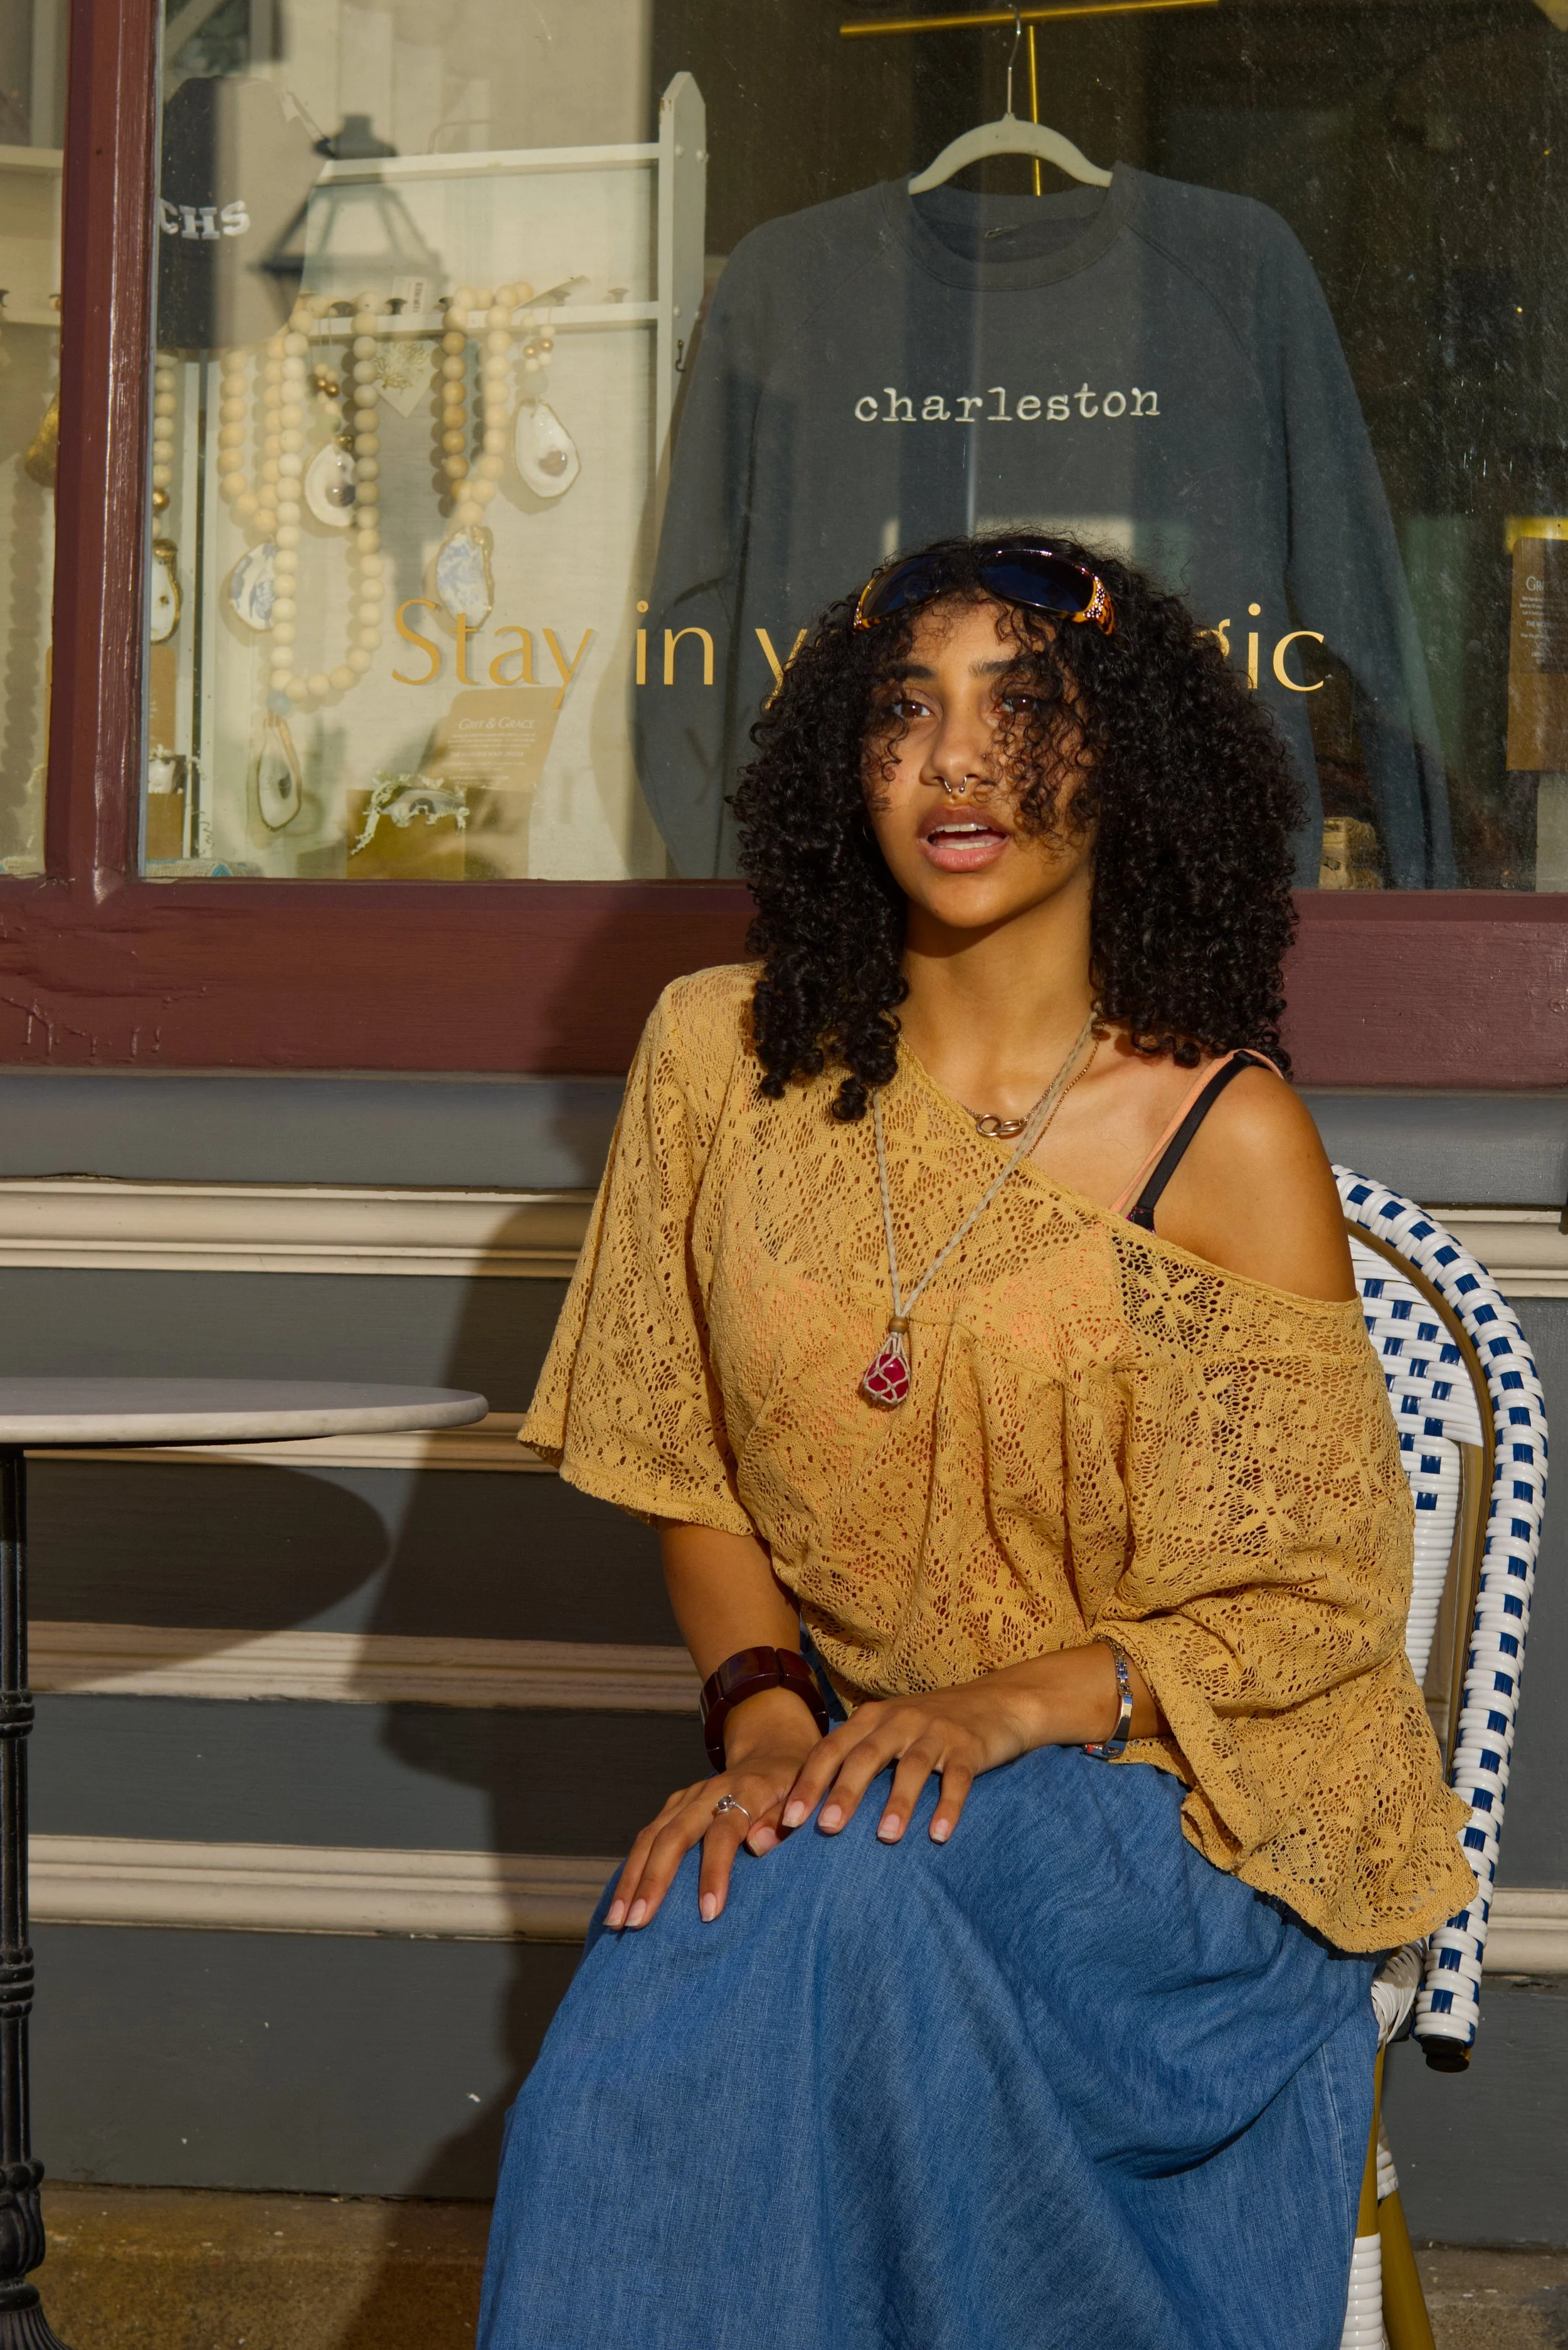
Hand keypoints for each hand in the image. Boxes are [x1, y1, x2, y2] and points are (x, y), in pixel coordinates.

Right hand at [605, 1689, 822, 1931]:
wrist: (773, 1751)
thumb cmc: (796, 1785)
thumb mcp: (806, 1796)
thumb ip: (784, 1820)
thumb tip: (760, 1845)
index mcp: (747, 1790)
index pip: (724, 1832)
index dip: (715, 1871)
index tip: (709, 1914)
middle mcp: (710, 1792)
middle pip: (674, 1835)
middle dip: (653, 1880)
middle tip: (636, 1923)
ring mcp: (688, 1797)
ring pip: (651, 1835)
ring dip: (632, 1878)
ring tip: (617, 1921)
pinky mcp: (676, 1805)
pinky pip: (647, 1836)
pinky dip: (632, 1867)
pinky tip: (621, 1898)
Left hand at [779, 1678, 1045, 1846]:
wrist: (998, 1701)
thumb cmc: (931, 1726)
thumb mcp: (890, 1731)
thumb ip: (857, 1759)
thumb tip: (813, 1807)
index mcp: (872, 1718)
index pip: (831, 1749)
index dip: (809, 1783)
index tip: (788, 1821)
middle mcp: (900, 1720)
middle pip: (866, 1756)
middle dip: (844, 1792)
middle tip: (826, 1829)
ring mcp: (936, 1731)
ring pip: (911, 1767)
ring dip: (898, 1802)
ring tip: (886, 1837)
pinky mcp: (969, 1746)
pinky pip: (957, 1778)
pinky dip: (948, 1806)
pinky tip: (939, 1835)